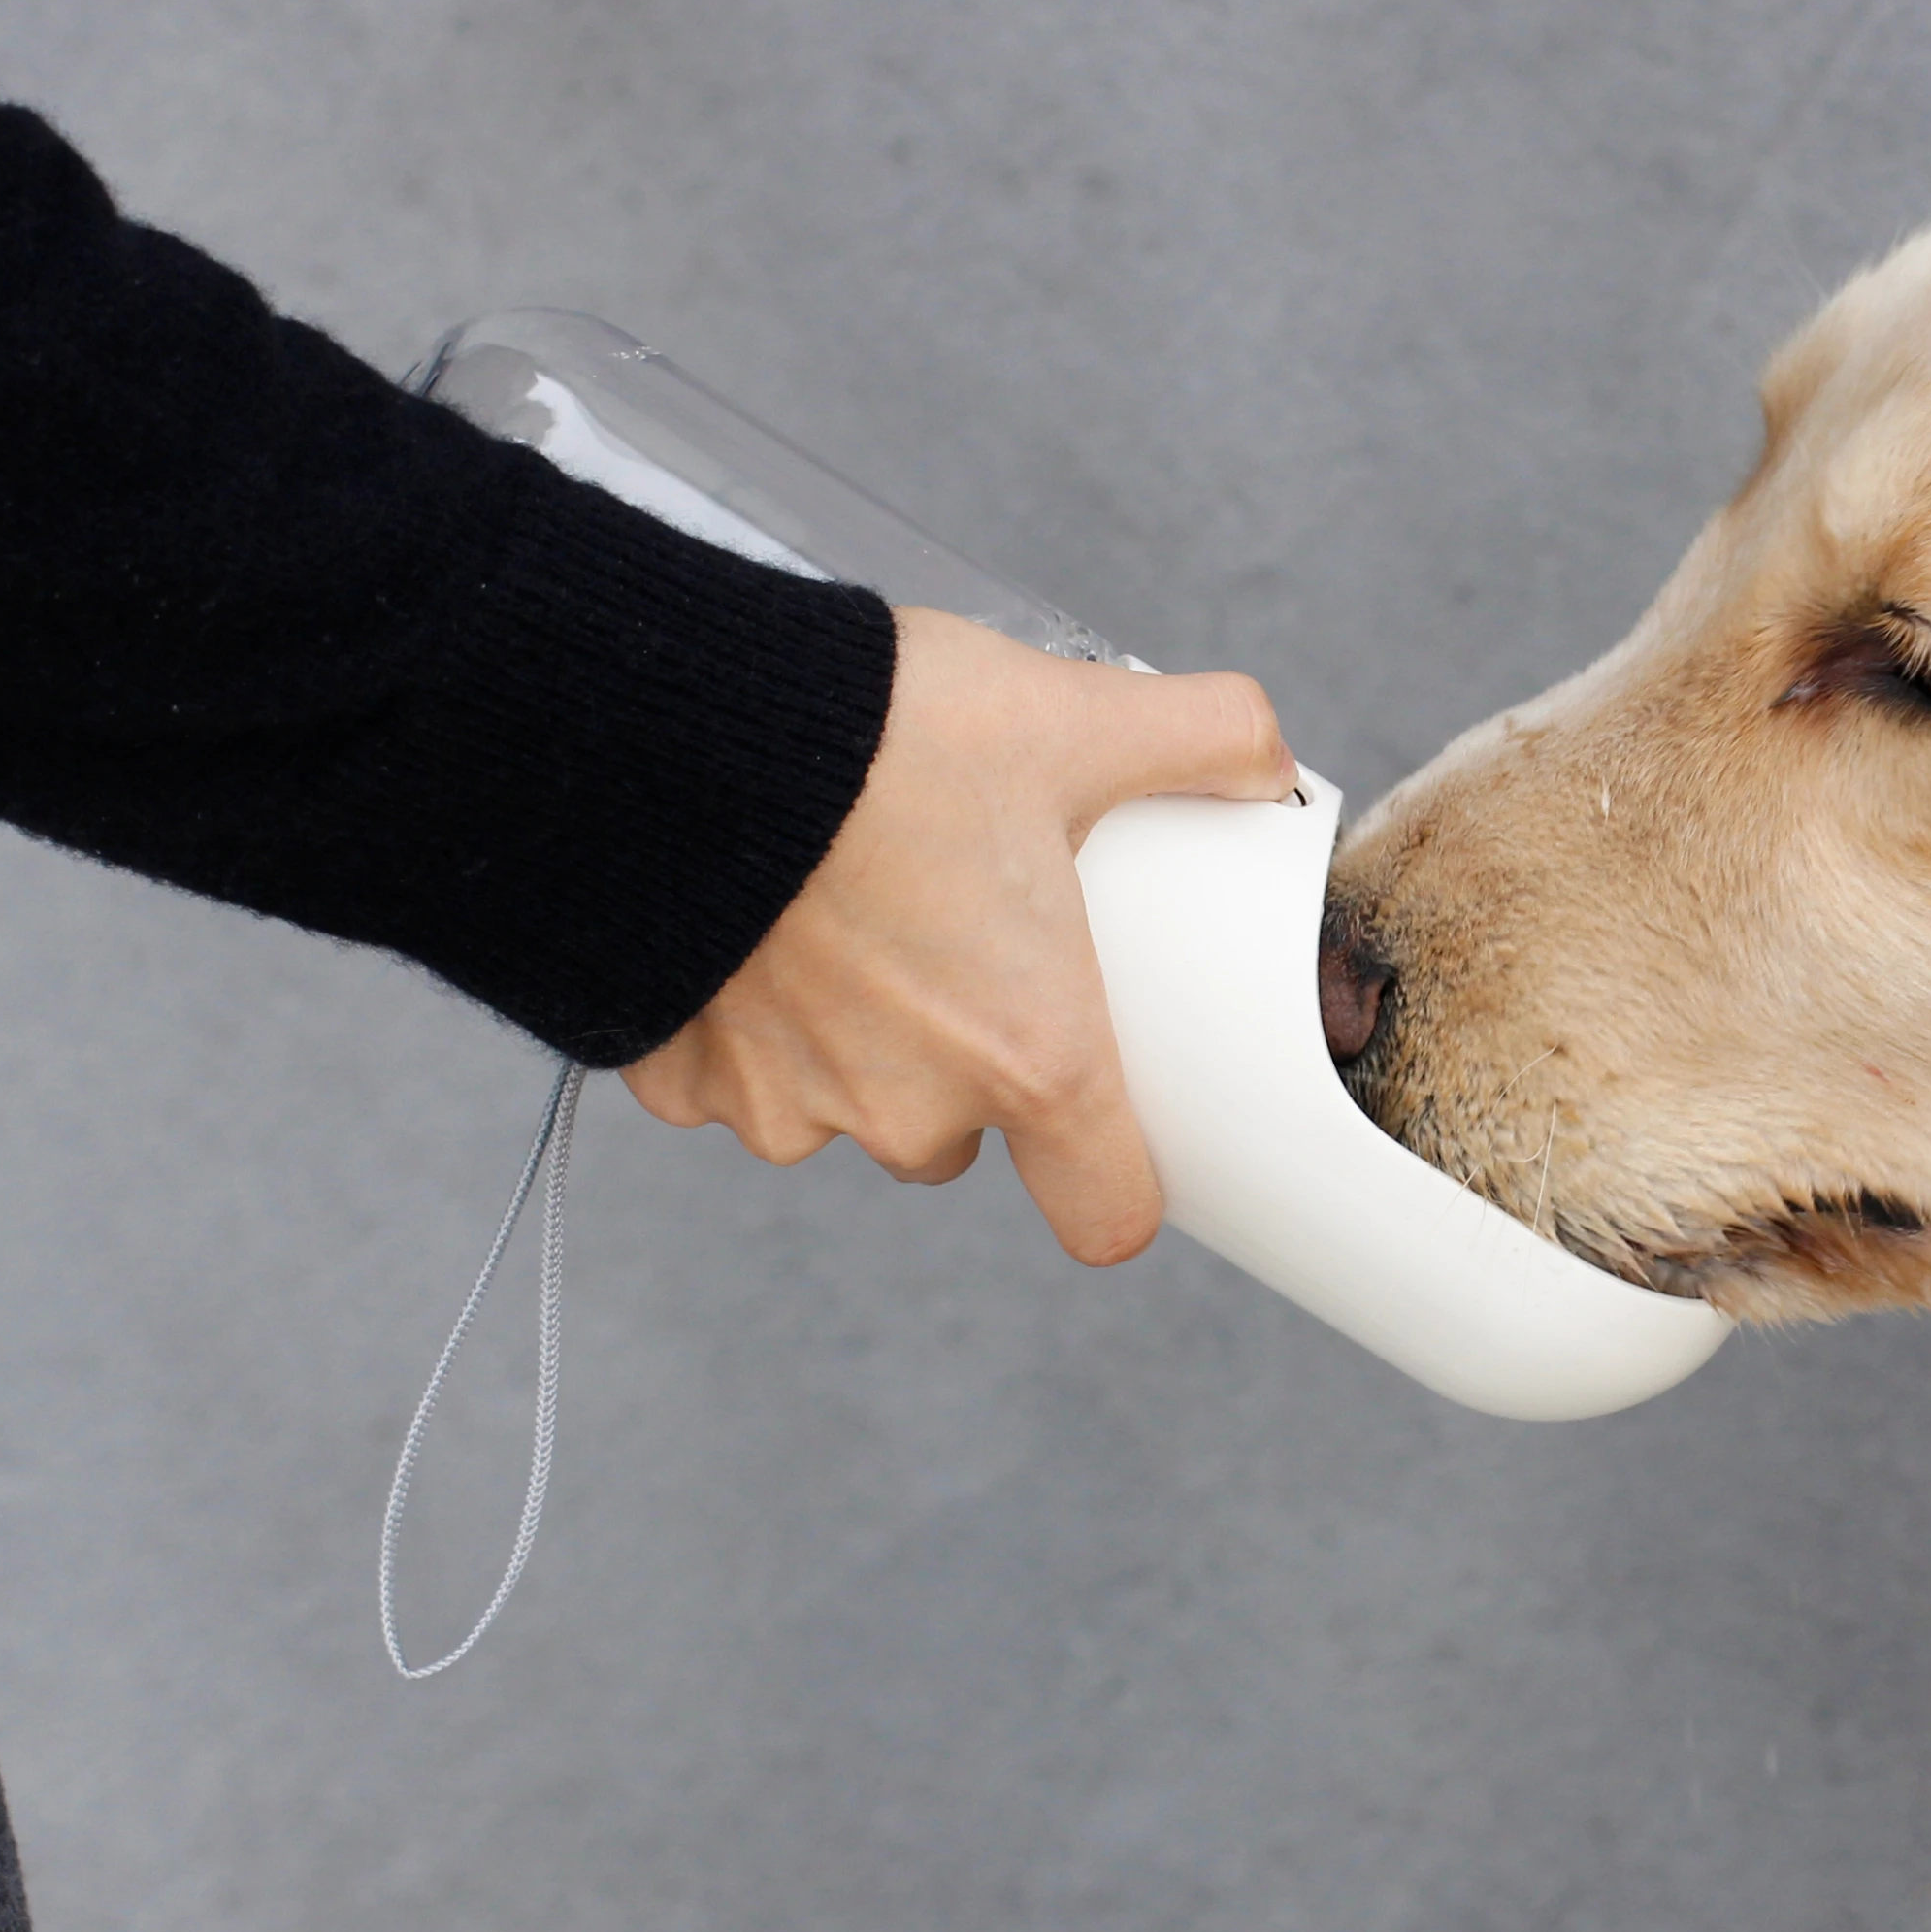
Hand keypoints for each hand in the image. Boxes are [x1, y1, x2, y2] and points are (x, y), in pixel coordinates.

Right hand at [624, 605, 1294, 1262]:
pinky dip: (737, 1023)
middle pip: (962, 1140)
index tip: (1102, 1119)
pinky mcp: (681, 1082)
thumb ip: (1197, 736)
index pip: (1107, 1213)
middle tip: (948, 938)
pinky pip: (728, 1081)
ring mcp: (787, 1106)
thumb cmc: (879, 736)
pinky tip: (742, 927)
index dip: (1113, 1175)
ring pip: (841, 1107)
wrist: (663, 726)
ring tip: (835, 912)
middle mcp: (910, 1110)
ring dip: (847, 1043)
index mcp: (1032, 1057)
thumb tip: (1268, 755)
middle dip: (961, 1062)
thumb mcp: (1067, 718)